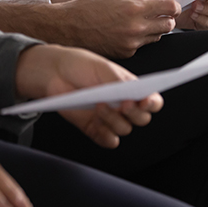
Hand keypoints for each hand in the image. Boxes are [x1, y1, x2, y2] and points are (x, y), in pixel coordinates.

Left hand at [15, 44, 163, 148]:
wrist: (55, 73)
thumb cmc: (81, 66)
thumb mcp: (102, 68)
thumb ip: (118, 82)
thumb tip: (132, 95)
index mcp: (130, 88)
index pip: (152, 101)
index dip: (153, 103)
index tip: (145, 101)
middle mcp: (123, 105)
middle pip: (141, 119)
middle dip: (134, 114)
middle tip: (123, 104)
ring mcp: (109, 118)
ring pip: (124, 129)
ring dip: (114, 120)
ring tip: (99, 105)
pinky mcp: (95, 129)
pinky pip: (108, 141)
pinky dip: (106, 136)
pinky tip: (97, 123)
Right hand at [56, 0, 179, 57]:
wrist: (68, 27)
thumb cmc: (90, 6)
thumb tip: (154, 2)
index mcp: (135, 8)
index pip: (170, 8)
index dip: (174, 6)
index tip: (171, 6)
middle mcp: (136, 27)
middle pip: (168, 25)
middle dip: (166, 19)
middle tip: (157, 15)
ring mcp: (131, 43)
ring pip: (157, 37)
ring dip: (153, 30)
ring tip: (137, 23)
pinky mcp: (126, 53)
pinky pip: (142, 45)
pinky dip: (139, 39)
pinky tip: (125, 32)